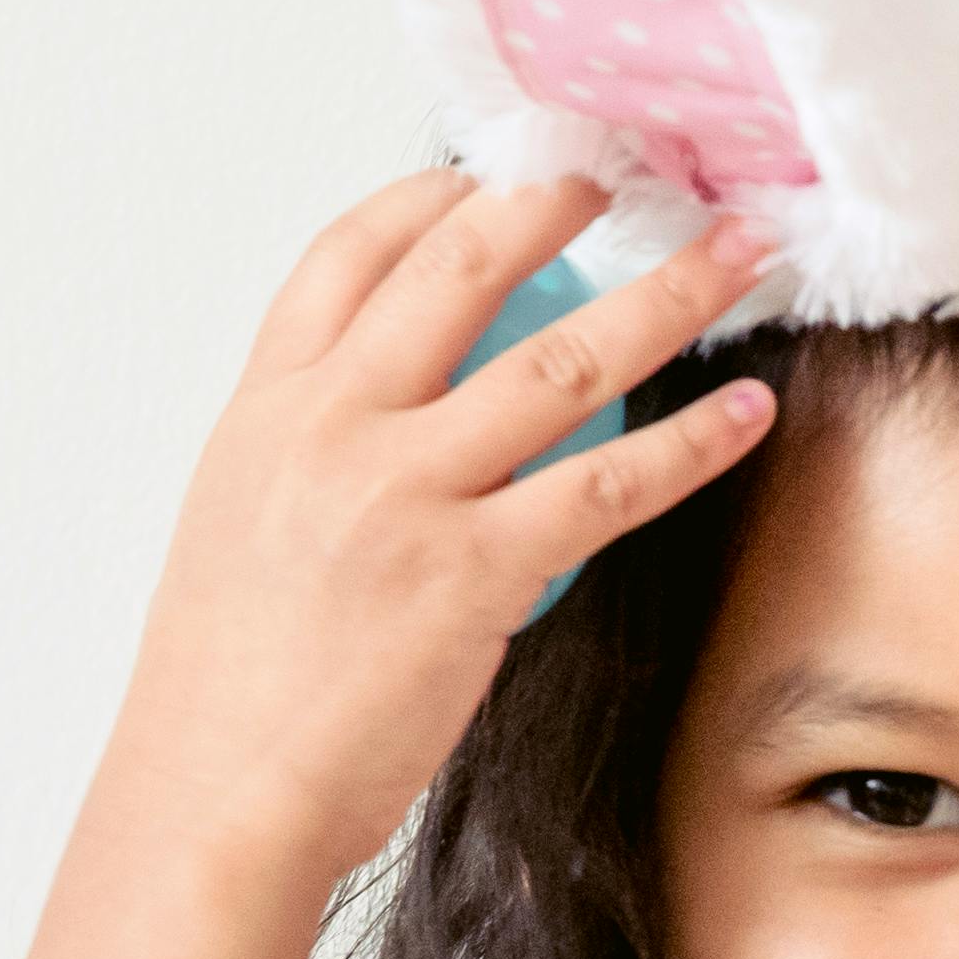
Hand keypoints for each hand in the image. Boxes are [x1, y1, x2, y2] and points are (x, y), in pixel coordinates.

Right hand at [1, 173, 779, 958]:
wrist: (214, 794)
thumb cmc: (229, 691)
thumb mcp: (239, 533)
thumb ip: (313, 462)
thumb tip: (388, 432)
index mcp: (267, 412)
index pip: (344, 260)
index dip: (428, 199)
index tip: (490, 170)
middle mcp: (333, 427)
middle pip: (460, 270)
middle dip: (557, 200)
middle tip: (634, 164)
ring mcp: (404, 492)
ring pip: (561, 358)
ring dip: (668, 292)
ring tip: (738, 249)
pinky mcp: (471, 572)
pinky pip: (608, 484)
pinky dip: (692, 442)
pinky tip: (745, 411)